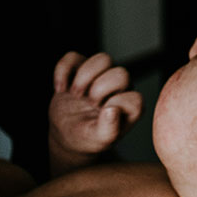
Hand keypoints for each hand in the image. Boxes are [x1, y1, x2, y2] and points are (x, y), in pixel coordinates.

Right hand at [49, 51, 142, 173]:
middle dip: (100, 89)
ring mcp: (100, 75)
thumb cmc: (88, 137)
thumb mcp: (99, 140)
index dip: (117, 104)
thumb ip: (109, 129)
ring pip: (103, 59)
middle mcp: (120, 88)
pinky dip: (63, 71)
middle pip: (121, 74)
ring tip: (75, 94)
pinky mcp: (80, 67)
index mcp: (129, 106)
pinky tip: (61, 89)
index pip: (135, 98)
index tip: (102, 114)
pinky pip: (73, 56)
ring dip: (85, 77)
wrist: (66, 133)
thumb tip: (112, 110)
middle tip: (89, 104)